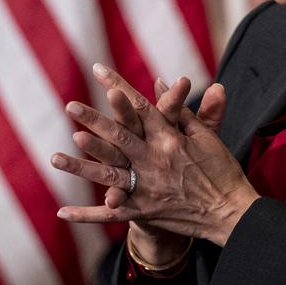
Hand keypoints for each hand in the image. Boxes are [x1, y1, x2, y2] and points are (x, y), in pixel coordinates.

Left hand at [51, 63, 257, 246]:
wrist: (231, 213)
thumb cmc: (220, 170)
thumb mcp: (205, 136)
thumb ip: (179, 110)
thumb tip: (159, 82)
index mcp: (170, 138)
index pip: (139, 107)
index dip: (118, 87)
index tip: (98, 70)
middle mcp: (155, 160)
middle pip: (119, 137)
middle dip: (93, 121)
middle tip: (71, 107)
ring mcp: (148, 188)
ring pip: (108, 175)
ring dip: (80, 167)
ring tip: (54, 157)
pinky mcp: (145, 211)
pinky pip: (111, 214)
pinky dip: (87, 214)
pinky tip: (62, 212)